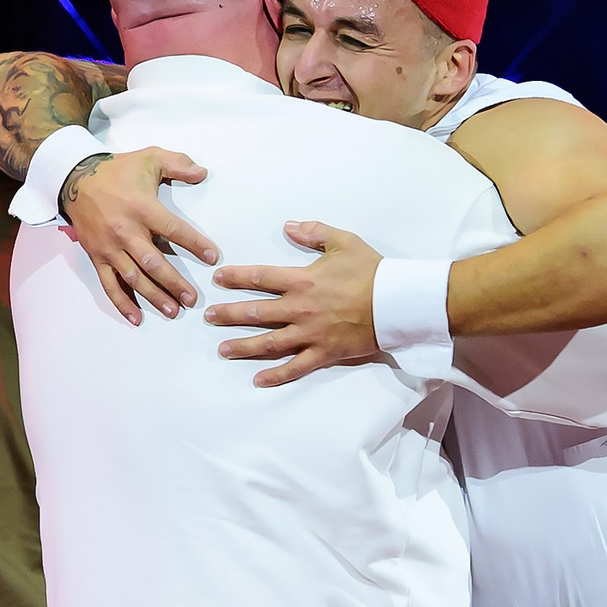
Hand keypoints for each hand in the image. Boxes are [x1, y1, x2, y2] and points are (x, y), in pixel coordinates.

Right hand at [62, 147, 216, 323]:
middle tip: (192, 299)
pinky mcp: (97, 256)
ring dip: (153, 296)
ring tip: (173, 311)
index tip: (213, 258)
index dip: (195, 245)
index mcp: (141, 208)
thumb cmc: (117, 171)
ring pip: (133, 277)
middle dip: (174, 282)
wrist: (75, 179)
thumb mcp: (149, 157)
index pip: (173, 229)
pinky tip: (136, 318)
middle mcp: (125, 231)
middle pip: (153, 262)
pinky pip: (109, 284)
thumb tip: (203, 172)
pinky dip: (122, 303)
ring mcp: (109, 247)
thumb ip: (178, 163)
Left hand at [203, 221, 385, 386]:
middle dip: (229, 315)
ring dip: (243, 346)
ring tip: (223, 350)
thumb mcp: (344, 241)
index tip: (218, 279)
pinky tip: (258, 380)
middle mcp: (301, 308)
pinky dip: (276, 375)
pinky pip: (296, 367)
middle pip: (257, 313)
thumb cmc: (372, 271)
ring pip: (269, 342)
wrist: (398, 302)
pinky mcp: (325, 353)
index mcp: (303, 280)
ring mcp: (311, 333)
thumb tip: (288, 226)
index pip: (260, 278)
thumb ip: (313, 232)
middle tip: (208, 317)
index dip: (236, 277)